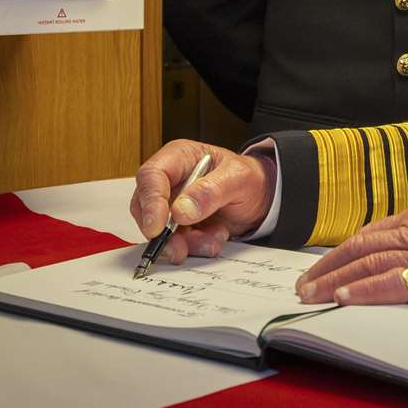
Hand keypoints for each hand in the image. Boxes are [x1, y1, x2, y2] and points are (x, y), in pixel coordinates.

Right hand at [129, 139, 275, 264]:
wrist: (262, 198)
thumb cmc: (249, 179)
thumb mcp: (239, 178)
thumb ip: (212, 190)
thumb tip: (180, 211)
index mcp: (179, 157)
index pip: (151, 176)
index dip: (150, 202)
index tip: (157, 228)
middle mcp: (170, 180)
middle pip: (146, 207)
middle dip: (164, 232)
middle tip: (180, 249)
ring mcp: (172, 204)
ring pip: (159, 230)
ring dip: (184, 243)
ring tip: (213, 241)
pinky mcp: (179, 225)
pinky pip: (175, 242)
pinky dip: (193, 247)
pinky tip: (215, 239)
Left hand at [295, 199, 407, 309]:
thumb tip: (395, 252)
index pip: (368, 234)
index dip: (340, 253)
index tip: (321, 268)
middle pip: (358, 248)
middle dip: (326, 267)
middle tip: (302, 285)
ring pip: (367, 264)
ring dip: (334, 281)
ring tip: (311, 295)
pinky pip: (391, 283)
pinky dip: (364, 290)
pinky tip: (344, 298)